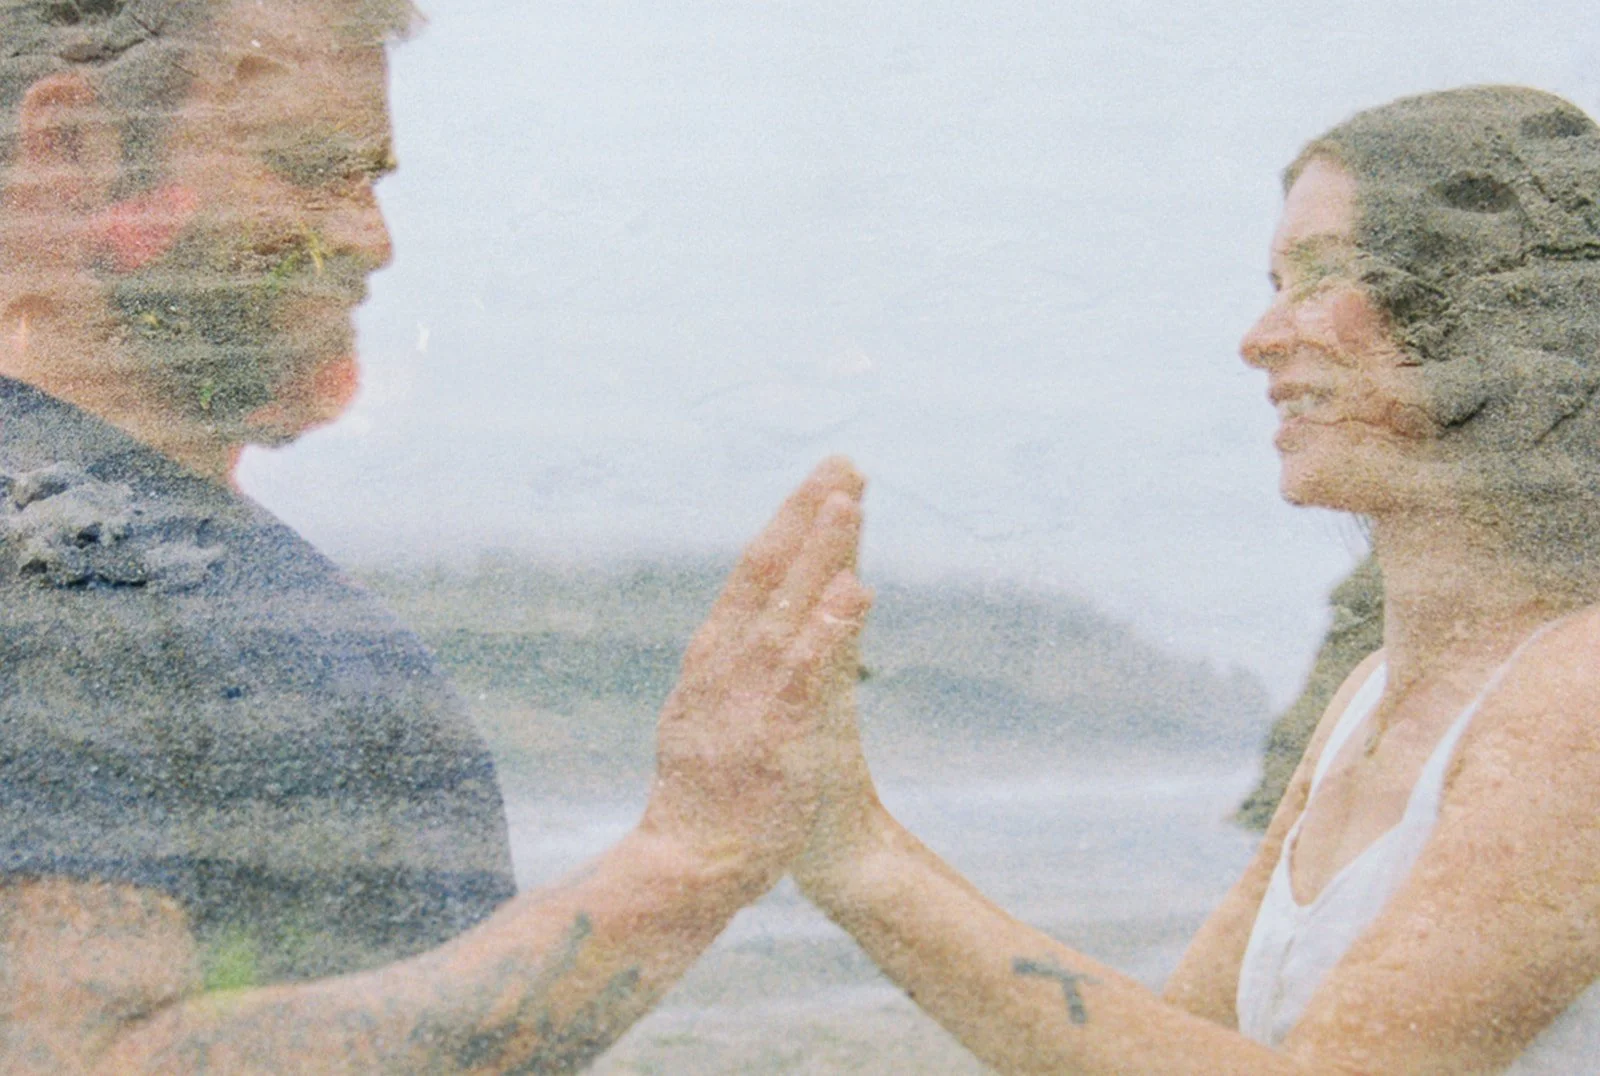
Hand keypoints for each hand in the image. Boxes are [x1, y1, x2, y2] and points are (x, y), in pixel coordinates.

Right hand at [640, 458, 872, 898]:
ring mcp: (749, 693)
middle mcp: (725, 662)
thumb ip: (731, 671)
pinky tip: (854, 589)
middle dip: (805, 513)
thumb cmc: (704, 797)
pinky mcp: (777, 730)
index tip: (823, 485)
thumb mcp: (704, 716)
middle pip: (767, 570)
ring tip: (848, 500)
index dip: (790, 525)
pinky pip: (807, 667)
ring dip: (817, 550)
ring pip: (788, 604)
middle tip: (841, 462)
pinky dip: (830, 624)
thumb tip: (755, 632)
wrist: (687, 864)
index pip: (752, 574)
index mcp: (712, 656)